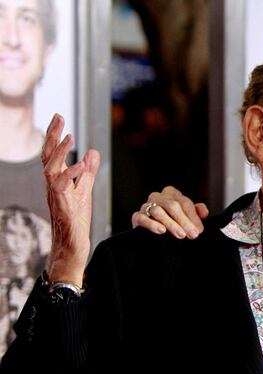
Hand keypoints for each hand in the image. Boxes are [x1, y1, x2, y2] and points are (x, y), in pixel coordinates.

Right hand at [43, 114, 99, 286]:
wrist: (71, 246)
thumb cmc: (75, 220)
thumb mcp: (84, 191)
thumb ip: (87, 172)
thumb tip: (92, 151)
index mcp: (58, 180)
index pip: (53, 154)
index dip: (54, 135)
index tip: (58, 116)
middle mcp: (53, 185)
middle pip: (48, 156)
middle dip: (52, 136)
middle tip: (58, 116)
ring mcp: (56, 196)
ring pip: (51, 169)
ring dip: (60, 152)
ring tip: (69, 136)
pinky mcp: (63, 206)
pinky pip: (64, 188)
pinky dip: (72, 174)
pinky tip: (81, 164)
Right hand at [131, 186, 207, 238]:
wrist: (155, 237)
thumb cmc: (174, 223)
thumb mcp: (187, 217)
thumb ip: (197, 213)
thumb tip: (204, 212)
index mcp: (171, 194)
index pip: (184, 203)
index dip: (193, 217)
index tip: (199, 230)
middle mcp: (158, 197)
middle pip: (172, 206)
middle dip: (184, 221)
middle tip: (192, 235)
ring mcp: (146, 206)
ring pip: (158, 211)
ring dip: (171, 224)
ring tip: (180, 235)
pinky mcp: (137, 217)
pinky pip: (142, 218)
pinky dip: (152, 224)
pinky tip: (161, 230)